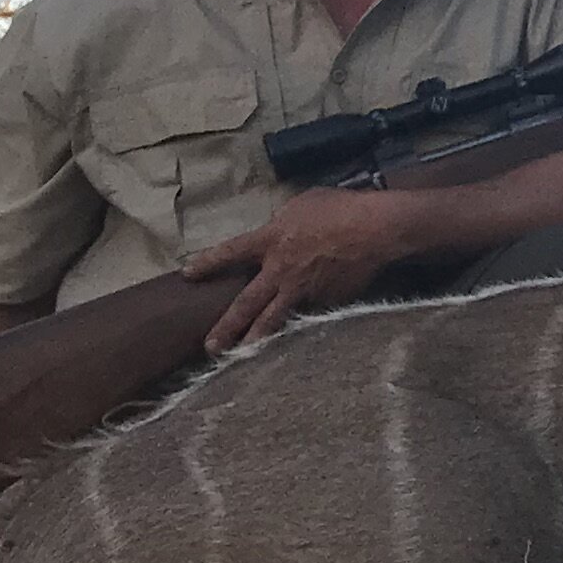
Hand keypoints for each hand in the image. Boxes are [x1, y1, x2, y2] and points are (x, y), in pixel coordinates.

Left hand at [185, 187, 433, 351]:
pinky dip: (301, 327)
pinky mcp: (327, 302)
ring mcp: (303, 291)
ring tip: (242, 358)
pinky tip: (295, 341)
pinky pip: (309, 316)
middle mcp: (280, 270)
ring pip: (275, 321)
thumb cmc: (339, 208)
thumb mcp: (301, 204)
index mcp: (271, 240)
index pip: (230, 252)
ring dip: (257, 341)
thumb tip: (279, 230)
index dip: (208, 263)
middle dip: (227, 327)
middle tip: (210, 346)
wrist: (374, 229)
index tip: (188, 275)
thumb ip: (283, 221)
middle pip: (246, 304)